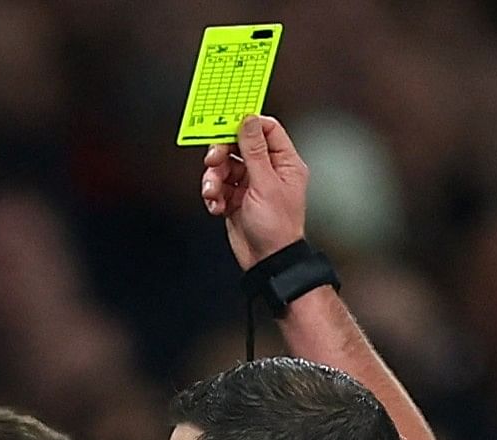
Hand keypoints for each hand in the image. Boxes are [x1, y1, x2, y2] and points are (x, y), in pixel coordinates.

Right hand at [200, 115, 308, 269]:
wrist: (267, 261)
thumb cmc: (277, 227)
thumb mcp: (265, 184)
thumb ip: (254, 150)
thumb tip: (249, 121)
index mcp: (284, 162)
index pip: (266, 129)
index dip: (246, 124)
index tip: (226, 124)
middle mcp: (267, 170)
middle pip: (239, 146)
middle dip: (222, 153)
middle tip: (213, 160)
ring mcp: (250, 184)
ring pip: (224, 166)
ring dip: (214, 178)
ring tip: (213, 193)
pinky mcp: (235, 198)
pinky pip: (218, 186)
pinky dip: (213, 194)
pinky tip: (216, 206)